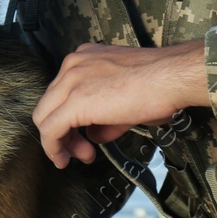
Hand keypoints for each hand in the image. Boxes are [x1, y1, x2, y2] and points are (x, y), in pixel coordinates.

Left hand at [31, 40, 208, 167]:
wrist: (171, 78)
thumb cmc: (159, 84)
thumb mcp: (125, 99)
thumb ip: (104, 117)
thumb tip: (94, 136)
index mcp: (84, 58)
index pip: (61, 93)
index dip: (69, 119)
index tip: (84, 137)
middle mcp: (73, 65)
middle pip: (49, 104)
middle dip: (62, 132)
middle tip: (82, 150)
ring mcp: (71, 80)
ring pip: (44, 116)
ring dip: (59, 142)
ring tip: (81, 156)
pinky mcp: (74, 101)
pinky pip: (50, 129)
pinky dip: (54, 148)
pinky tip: (65, 159)